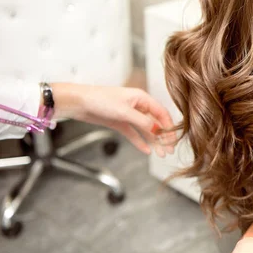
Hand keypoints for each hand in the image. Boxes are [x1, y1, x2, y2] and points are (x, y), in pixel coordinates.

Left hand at [51, 83, 175, 155]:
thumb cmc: (100, 99)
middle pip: (156, 123)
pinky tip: (147, 150)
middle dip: (164, 136)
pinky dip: (140, 142)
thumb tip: (158, 130)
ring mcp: (129, 115)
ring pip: (146, 130)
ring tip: (161, 153)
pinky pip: (134, 134)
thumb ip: (143, 121)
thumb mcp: (125, 111)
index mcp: (142, 98)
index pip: (162, 113)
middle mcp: (138, 106)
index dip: (169, 127)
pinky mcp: (120, 123)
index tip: (173, 140)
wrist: (79, 103)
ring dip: (154, 141)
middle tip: (170, 150)